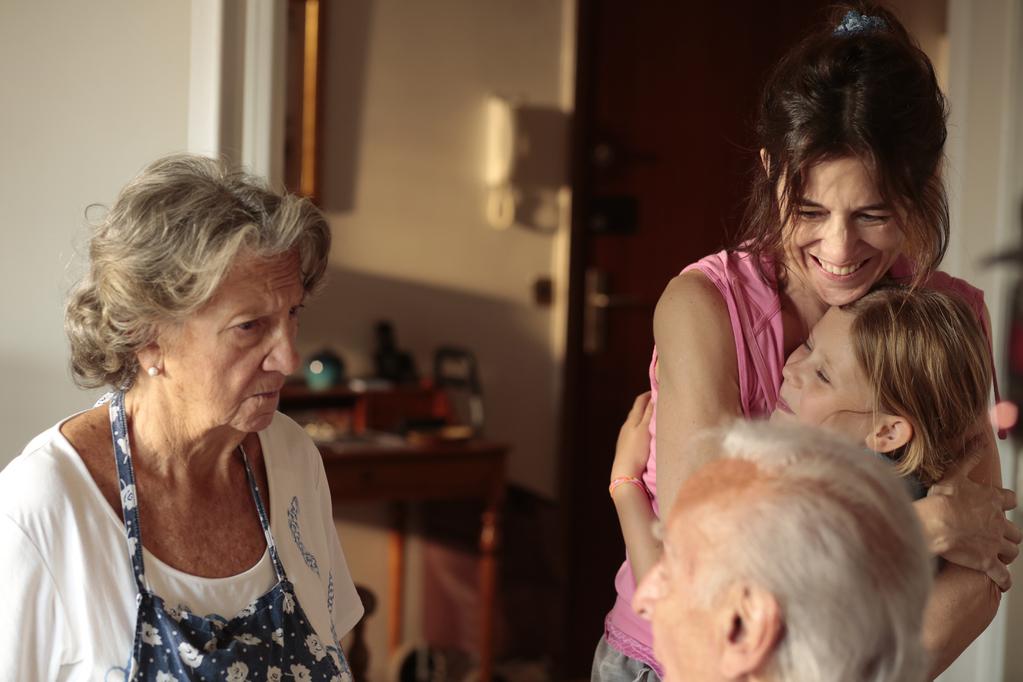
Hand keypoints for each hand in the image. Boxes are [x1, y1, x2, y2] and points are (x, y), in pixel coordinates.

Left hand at [611, 392, 653, 482]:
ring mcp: (624, 436)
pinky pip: (634, 431)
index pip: (640, 401)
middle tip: (658, 401)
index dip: (648, 394)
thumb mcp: (645, 430)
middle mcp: (626, 426)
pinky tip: (646, 433)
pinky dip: (641, 426)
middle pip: (636, 410)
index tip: (658, 389)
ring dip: (644, 416)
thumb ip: (649, 414)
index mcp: (631, 419)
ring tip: (655, 416)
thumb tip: (654, 398)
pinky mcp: (626, 446)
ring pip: (635, 421)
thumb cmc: (637, 451)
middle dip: (647, 404)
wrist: (625, 472)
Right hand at [925, 450, 1021, 590]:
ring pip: (1012, 551)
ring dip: (1007, 554)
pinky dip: (1004, 580)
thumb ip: (970, 458)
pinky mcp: (987, 562)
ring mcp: (995, 543)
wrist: (936, 522)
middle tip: (998, 535)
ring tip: (999, 556)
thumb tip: (979, 440)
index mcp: (992, 501)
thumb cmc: (942, 499)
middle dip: (1009, 534)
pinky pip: (1002, 575)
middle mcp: (998, 522)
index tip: (1001, 505)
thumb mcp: (956, 473)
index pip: (1010, 500)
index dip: (1006, 504)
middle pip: (1015, 530)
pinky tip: (1002, 583)